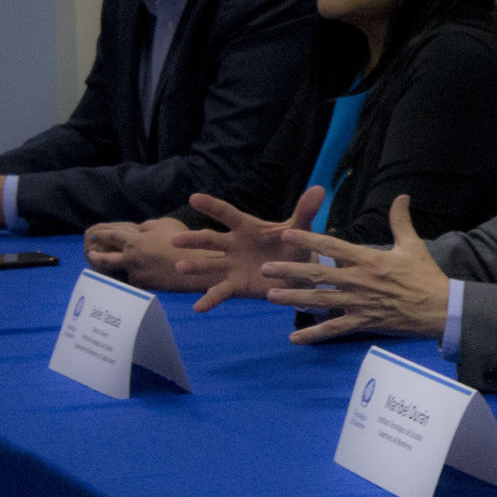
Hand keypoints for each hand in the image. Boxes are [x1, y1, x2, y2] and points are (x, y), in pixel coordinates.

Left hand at [85, 218, 225, 291]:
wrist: (194, 267)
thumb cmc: (183, 242)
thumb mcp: (165, 224)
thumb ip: (148, 226)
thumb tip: (141, 229)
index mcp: (134, 241)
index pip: (111, 237)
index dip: (102, 235)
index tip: (95, 235)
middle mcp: (130, 259)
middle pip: (106, 258)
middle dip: (97, 256)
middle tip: (90, 254)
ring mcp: (136, 275)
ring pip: (117, 272)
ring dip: (110, 270)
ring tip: (107, 269)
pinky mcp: (145, 286)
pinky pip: (132, 280)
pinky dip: (129, 277)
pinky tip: (129, 277)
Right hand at [172, 188, 323, 312]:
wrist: (296, 271)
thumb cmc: (292, 245)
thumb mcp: (300, 229)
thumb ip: (305, 211)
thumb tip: (320, 188)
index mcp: (247, 227)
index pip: (227, 214)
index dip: (212, 206)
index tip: (194, 197)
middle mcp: (234, 245)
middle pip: (211, 240)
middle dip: (194, 240)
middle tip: (176, 240)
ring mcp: (232, 265)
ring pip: (209, 265)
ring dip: (195, 266)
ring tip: (181, 268)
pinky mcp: (235, 284)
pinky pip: (220, 291)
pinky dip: (209, 299)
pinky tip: (197, 308)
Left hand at [257, 194, 450, 341]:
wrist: (439, 308)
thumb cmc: (425, 276)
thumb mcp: (412, 245)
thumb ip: (401, 220)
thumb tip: (402, 196)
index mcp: (367, 259)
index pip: (331, 247)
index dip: (307, 240)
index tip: (286, 235)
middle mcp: (358, 280)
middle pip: (317, 274)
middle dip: (289, 271)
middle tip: (265, 268)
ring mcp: (358, 303)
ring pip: (319, 301)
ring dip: (292, 299)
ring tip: (269, 296)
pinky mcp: (362, 322)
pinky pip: (333, 329)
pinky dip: (313, 335)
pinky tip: (294, 339)